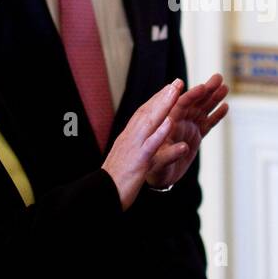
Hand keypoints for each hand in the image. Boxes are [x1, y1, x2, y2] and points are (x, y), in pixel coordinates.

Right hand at [101, 80, 181, 209]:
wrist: (100, 196)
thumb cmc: (114, 182)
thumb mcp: (127, 161)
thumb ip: (136, 150)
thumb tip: (142, 145)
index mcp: (128, 139)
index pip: (143, 115)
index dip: (156, 100)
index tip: (168, 89)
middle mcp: (129, 139)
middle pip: (147, 112)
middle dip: (163, 96)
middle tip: (177, 82)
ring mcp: (133, 148)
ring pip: (149, 122)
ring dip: (163, 105)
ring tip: (176, 91)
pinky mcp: (137, 161)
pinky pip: (150, 145)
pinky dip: (160, 133)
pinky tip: (170, 122)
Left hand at [146, 73, 228, 188]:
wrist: (157, 177)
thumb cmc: (153, 169)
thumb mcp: (158, 164)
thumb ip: (170, 155)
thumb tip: (183, 148)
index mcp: (166, 123)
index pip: (179, 105)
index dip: (191, 95)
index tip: (202, 87)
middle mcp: (178, 122)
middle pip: (193, 102)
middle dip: (206, 90)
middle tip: (218, 78)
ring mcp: (187, 128)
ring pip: (202, 109)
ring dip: (213, 98)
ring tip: (225, 87)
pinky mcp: (195, 137)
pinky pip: (207, 123)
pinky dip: (216, 115)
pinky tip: (225, 107)